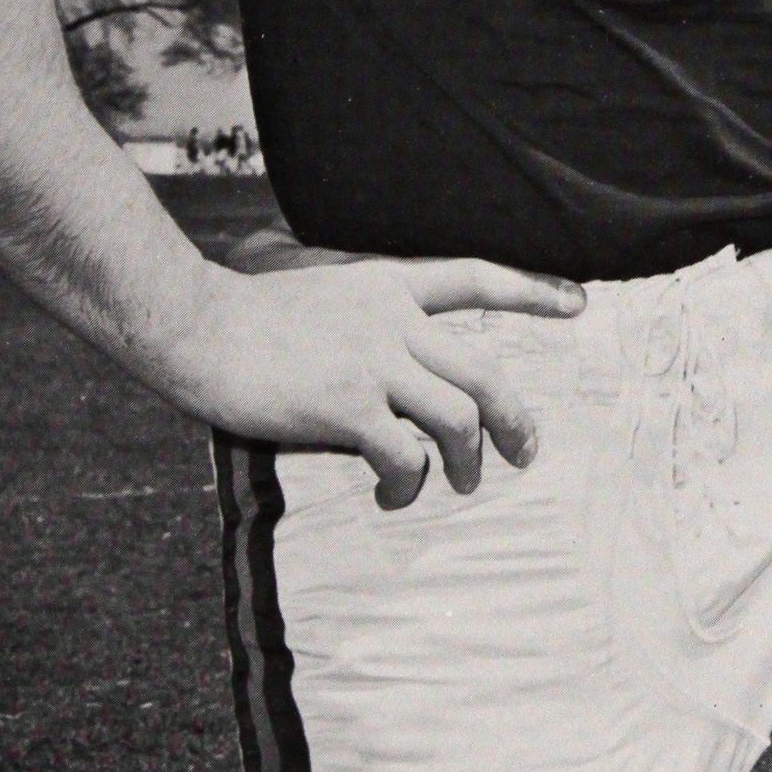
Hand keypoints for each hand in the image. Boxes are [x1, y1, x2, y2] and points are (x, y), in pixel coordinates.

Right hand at [162, 240, 583, 509]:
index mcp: (385, 285)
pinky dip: (409, 482)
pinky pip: (405, 453)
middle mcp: (391, 319)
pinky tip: (392, 493)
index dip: (532, 292)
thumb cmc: (240, 314)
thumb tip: (374, 351)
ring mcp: (373, 361)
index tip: (579, 306)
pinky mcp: (347, 404)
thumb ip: (353, 312)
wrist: (193, 324)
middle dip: (516, 416)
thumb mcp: (312, 288)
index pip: (474, 278)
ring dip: (468, 460)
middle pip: (485, 369)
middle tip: (525, 451)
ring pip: (459, 416)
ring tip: (459, 484)